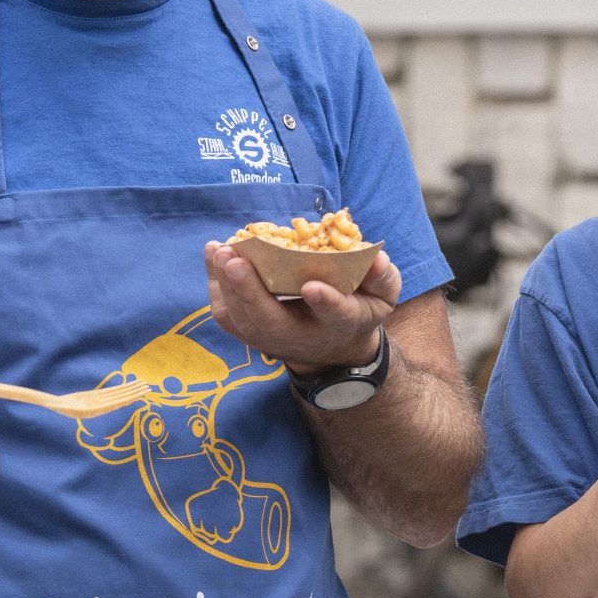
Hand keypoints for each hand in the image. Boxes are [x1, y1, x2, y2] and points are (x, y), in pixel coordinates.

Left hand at [205, 240, 399, 372]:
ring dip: (227, 285)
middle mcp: (301, 336)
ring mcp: (271, 339)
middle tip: (235, 260)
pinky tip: (214, 255)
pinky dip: (216, 285)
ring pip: (243, 318)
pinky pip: (227, 313)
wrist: (330, 347)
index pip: (336, 314)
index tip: (313, 286)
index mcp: (340, 323)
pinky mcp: (249, 333)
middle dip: (250, 291)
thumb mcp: (381, 297)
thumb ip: (383, 277)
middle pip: (271, 320)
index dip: (327, 301)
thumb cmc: (357, 310)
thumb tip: (376, 257)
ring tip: (219, 250)